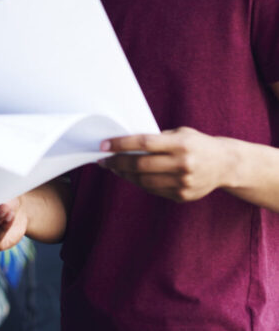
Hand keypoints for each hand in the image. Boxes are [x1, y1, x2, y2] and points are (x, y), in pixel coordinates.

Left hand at [100, 127, 230, 202]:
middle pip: (140, 164)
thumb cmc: (197, 144)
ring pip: (144, 180)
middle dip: (117, 162)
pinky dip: (140, 183)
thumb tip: (125, 144)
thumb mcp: (181, 134)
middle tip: (104, 160)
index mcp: (181, 144)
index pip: (144, 143)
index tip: (104, 145)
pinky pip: (153, 190)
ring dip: (125, 174)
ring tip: (115, 168)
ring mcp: (183, 182)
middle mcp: (183, 164)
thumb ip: (157, 139)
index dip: (121, 144)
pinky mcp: (183, 196)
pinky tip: (132, 176)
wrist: (226, 165)